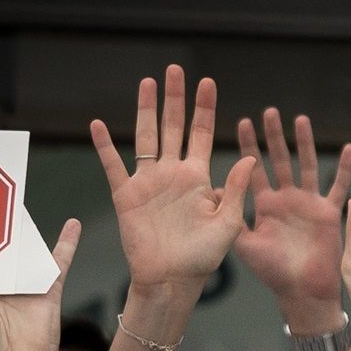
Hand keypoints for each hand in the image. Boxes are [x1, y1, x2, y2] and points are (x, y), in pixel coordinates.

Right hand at [91, 65, 255, 292]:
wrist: (172, 280)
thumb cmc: (203, 257)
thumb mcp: (228, 223)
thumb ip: (236, 190)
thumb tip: (252, 159)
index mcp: (200, 178)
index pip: (203, 134)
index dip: (204, 109)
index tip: (207, 82)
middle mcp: (174, 174)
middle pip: (174, 127)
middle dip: (176, 99)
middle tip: (176, 69)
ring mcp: (149, 182)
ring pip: (146, 137)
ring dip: (146, 110)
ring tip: (148, 83)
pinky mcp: (126, 195)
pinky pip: (113, 165)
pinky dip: (104, 146)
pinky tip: (98, 125)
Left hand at [233, 108, 350, 306]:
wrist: (301, 290)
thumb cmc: (272, 271)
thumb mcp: (243, 243)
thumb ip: (231, 215)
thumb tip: (213, 188)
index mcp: (265, 205)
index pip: (254, 169)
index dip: (249, 146)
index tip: (242, 122)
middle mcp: (286, 199)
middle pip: (280, 160)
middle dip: (274, 136)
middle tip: (269, 111)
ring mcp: (308, 203)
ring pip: (307, 165)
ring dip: (304, 143)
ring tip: (300, 119)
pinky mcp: (329, 212)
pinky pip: (338, 186)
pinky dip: (345, 168)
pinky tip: (350, 148)